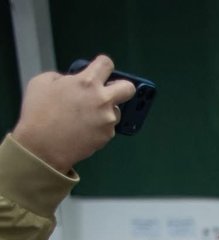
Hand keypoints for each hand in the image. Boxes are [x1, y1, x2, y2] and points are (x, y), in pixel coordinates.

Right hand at [11, 55, 135, 173]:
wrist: (42, 145)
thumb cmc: (39, 113)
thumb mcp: (42, 82)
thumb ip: (63, 77)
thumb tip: (73, 79)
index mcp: (86, 82)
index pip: (106, 64)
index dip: (103, 64)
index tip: (101, 68)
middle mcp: (102, 99)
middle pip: (129, 87)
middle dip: (123, 86)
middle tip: (112, 90)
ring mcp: (107, 118)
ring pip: (116, 110)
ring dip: (105, 110)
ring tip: (85, 115)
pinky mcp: (108, 135)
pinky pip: (108, 126)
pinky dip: (99, 126)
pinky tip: (84, 128)